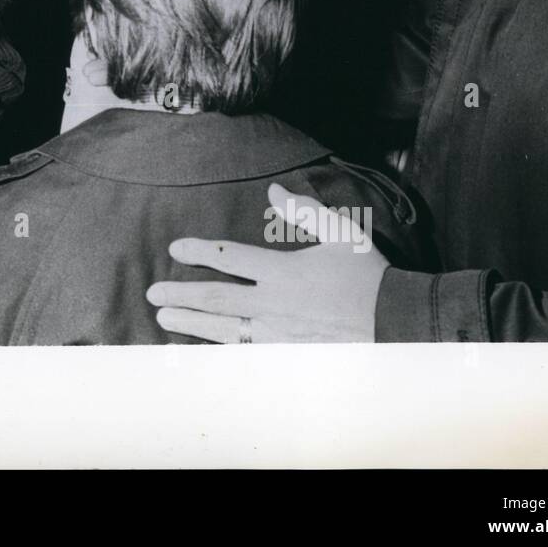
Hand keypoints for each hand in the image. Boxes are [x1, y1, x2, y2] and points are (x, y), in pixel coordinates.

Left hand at [145, 183, 390, 342]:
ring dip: (191, 323)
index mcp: (283, 272)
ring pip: (223, 329)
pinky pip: (244, 352)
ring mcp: (276, 334)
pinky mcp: (286, 355)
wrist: (395, 323)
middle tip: (152, 294)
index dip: (199, 251)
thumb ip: (304, 210)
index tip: (176, 249)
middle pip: (216, 298)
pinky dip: (219, 349)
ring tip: (164, 319)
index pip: (230, 257)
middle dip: (181, 294)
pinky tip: (202, 349)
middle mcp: (272, 305)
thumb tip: (273, 191)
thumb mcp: (341, 232)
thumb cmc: (368, 276)